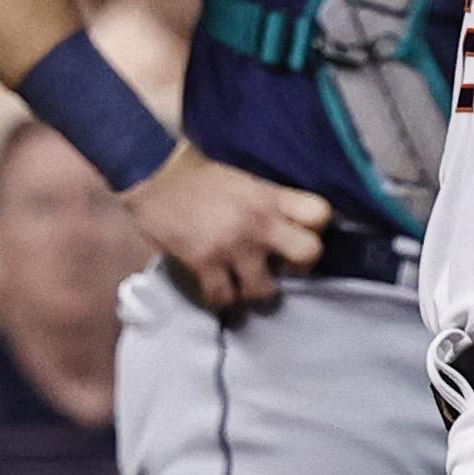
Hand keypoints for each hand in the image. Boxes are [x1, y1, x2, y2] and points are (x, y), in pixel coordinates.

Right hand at [125, 141, 329, 310]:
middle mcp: (258, 222)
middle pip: (309, 253)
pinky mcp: (204, 263)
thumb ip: (268, 201)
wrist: (152, 175)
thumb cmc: (197, 175)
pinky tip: (215, 288)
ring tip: (243, 282)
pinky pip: (223, 298)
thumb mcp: (243, 179)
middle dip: (300, 267)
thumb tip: (288, 225)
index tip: (300, 236)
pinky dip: (220, 299)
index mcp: (269, 196)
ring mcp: (232, 245)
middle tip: (282, 267)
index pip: (321, 213)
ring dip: (255, 291)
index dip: (318, 229)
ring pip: (265, 291)